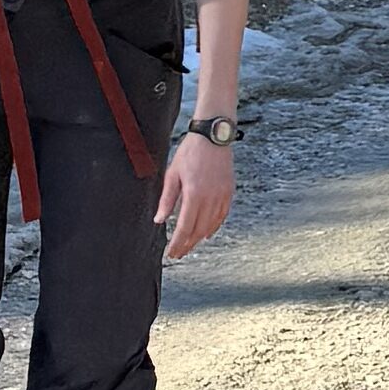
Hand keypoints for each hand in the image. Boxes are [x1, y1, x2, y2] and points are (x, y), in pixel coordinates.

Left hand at [159, 127, 237, 258]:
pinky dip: (214, 227)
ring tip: (189, 245)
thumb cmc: (190, 152)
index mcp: (194, 194)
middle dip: (187, 244)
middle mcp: (210, 198)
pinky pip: (222, 216)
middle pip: (198, 230)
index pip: (185, 227)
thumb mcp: (172, 174)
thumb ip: (167, 199)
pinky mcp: (229, 192)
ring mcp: (222, 196)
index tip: (171, 253)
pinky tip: (207, 233)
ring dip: (199, 238)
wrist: (213, 136)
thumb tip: (159, 220)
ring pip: (211, 225)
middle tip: (178, 253)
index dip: (178, 243)